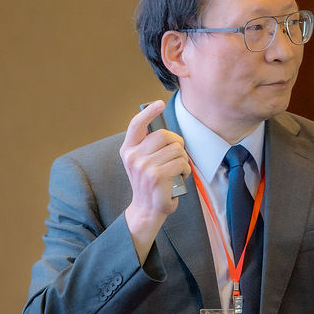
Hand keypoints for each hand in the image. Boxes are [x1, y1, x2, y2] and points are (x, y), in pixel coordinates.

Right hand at [121, 101, 189, 260]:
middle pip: (164, 135)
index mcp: (128, 150)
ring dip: (183, 159)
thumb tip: (165, 130)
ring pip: (176, 149)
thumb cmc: (150, 184)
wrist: (147, 209)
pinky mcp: (157, 175)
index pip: (136, 125)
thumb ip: (148, 146)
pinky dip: (185, 170)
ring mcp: (144, 166)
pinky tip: (179, 177)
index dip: (149, 112)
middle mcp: (133, 156)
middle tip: (177, 155)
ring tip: (176, 170)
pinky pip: (181, 162)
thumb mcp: (142, 163)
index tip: (159, 104)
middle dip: (177, 143)